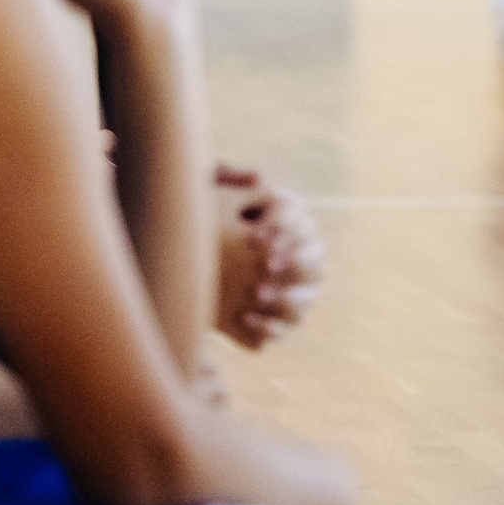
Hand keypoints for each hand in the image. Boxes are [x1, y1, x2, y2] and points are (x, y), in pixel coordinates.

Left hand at [213, 163, 323, 349]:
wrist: (188, 263)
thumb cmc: (205, 221)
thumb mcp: (212, 194)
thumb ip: (231, 178)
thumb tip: (256, 176)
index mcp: (292, 225)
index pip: (302, 224)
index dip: (284, 230)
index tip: (255, 237)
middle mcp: (301, 260)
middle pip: (315, 262)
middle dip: (296, 262)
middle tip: (267, 263)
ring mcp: (293, 294)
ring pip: (305, 301)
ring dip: (286, 299)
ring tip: (256, 293)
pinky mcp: (278, 322)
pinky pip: (285, 329)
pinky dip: (271, 327)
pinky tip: (245, 317)